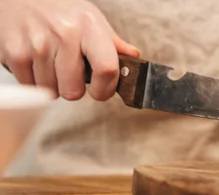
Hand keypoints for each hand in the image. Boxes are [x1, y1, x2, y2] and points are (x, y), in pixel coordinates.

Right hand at [0, 0, 139, 100]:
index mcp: (89, 27)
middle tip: (69, 73)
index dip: (104, 90)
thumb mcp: (91, 19)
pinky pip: (30, 86)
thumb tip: (134, 59)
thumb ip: (113, 44)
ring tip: (51, 62)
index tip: (100, 91)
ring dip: (52, 84)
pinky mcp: (15, 52)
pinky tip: (35, 61)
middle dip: (73, 88)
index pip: (107, 70)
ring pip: (51, 91)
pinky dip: (33, 80)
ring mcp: (37, 43)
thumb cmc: (59, 10)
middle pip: (73, 91)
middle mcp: (64, 33)